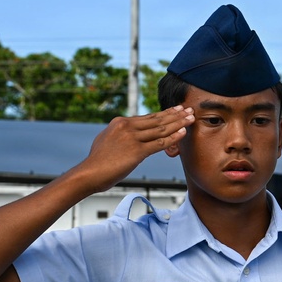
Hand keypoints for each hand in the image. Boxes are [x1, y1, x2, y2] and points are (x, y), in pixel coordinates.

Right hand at [78, 106, 194, 191]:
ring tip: (192, 118)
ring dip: (179, 122)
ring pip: (161, 128)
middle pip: (157, 119)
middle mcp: (127, 126)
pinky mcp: (137, 151)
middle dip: (176, 114)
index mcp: (120, 122)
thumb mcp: (107, 140)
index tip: (177, 109)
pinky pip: (160, 143)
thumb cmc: (98, 161)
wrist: (90, 173)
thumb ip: (119, 134)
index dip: (164, 113)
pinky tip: (184, 132)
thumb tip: (127, 133)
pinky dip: (173, 137)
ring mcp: (132, 138)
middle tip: (189, 109)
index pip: (148, 117)